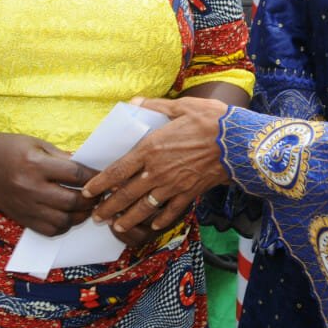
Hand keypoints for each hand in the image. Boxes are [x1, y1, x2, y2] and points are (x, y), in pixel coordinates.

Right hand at [0, 132, 97, 236]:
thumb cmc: (9, 148)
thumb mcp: (38, 144)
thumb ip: (63, 157)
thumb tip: (88, 168)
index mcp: (36, 165)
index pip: (75, 174)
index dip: (94, 176)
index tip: (105, 176)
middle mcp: (30, 188)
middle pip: (72, 201)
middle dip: (92, 199)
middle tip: (101, 194)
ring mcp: (25, 206)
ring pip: (63, 221)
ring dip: (81, 215)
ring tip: (88, 206)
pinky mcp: (21, 218)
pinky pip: (49, 230)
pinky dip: (64, 225)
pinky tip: (70, 216)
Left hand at [83, 96, 228, 232]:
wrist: (239, 142)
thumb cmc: (211, 121)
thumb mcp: (182, 106)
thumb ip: (156, 106)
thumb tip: (135, 101)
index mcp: (151, 148)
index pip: (118, 170)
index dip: (100, 183)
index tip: (88, 192)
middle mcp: (158, 171)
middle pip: (126, 194)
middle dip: (109, 207)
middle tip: (96, 217)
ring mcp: (174, 185)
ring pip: (145, 207)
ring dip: (128, 218)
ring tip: (117, 226)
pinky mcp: (190, 193)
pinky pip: (172, 211)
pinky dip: (161, 220)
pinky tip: (153, 225)